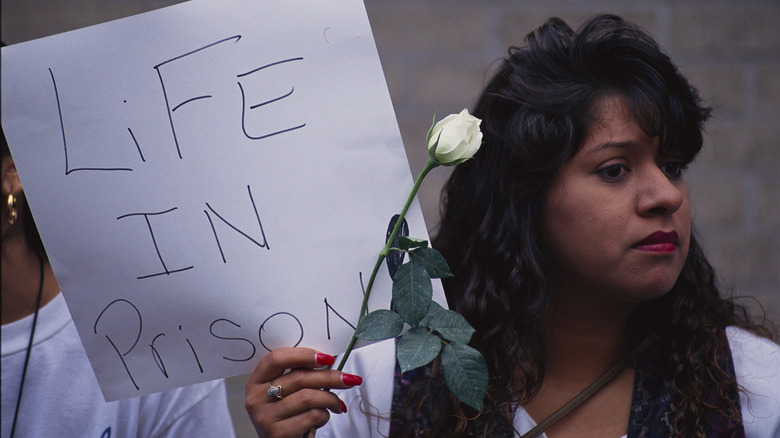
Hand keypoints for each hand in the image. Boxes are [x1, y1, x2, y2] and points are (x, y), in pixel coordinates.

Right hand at [246, 347, 362, 437]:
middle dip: (329, 377)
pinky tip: (323, 417)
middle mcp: (256, 398)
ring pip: (308, 397)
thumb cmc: (288, 414)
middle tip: (348, 379)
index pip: (276, 358)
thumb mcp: (287, 391)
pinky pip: (311, 416)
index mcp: (256, 381)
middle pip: (298, 378)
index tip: (326, 358)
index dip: (303, 355)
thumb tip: (328, 361)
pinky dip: (325, 416)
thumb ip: (299, 374)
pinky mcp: (278, 434)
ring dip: (330, 399)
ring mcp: (265, 417)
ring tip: (336, 404)